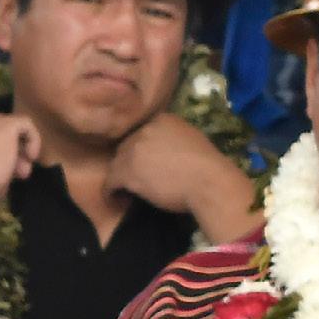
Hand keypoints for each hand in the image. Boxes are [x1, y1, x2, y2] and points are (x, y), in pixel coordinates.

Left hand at [105, 112, 248, 224]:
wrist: (208, 182)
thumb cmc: (208, 166)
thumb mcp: (193, 140)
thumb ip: (175, 139)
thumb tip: (166, 151)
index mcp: (163, 119)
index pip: (143, 133)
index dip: (144, 149)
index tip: (149, 161)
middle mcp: (144, 130)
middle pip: (127, 147)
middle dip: (131, 162)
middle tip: (139, 177)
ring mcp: (133, 150)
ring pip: (117, 164)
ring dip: (121, 177)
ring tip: (128, 190)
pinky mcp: (126, 172)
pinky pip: (110, 182)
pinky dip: (112, 191)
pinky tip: (117, 198)